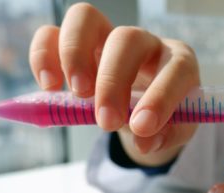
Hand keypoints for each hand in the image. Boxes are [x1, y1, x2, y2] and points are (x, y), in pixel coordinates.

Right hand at [28, 3, 199, 165]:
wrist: (149, 110)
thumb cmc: (166, 117)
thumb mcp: (174, 132)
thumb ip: (165, 136)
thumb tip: (143, 142)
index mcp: (179, 62)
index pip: (174, 69)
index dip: (160, 97)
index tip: (142, 127)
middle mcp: (145, 42)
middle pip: (126, 39)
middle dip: (113, 81)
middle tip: (106, 121)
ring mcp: (109, 38)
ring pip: (86, 19)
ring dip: (74, 55)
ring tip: (76, 94)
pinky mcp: (79, 45)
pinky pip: (52, 33)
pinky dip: (43, 55)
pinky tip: (50, 87)